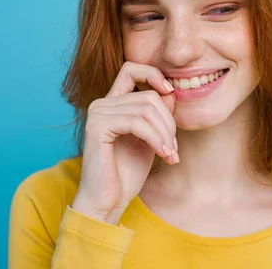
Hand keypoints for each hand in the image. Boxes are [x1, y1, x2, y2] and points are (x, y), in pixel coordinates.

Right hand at [71, 61, 177, 224]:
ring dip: (165, 133)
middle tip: (174, 147)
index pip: (131, 69)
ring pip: (146, 109)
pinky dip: (155, 138)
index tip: (171, 92)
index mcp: (113, 104)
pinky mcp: (97, 127)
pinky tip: (163, 154)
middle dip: (169, 122)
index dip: (154, 74)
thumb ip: (158, 116)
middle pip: (149, 96)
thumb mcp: (151, 139)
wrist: (107, 202)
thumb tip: (171, 93)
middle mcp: (102, 104)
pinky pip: (136, 123)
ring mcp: (97, 114)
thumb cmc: (127, 174)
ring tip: (170, 154)